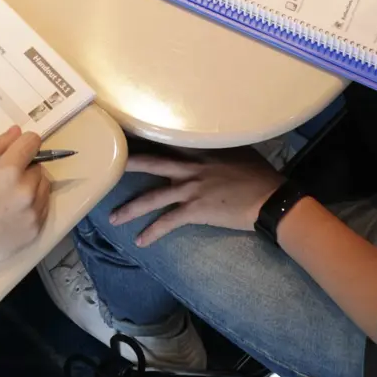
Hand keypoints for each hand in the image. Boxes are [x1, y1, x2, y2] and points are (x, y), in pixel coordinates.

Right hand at [0, 127, 52, 276]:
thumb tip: (17, 131)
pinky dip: (33, 204)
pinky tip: (13, 211)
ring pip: (44, 186)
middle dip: (25, 167)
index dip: (23, 143)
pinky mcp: (36, 229)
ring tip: (9, 196)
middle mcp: (26, 190)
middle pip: (39, 166)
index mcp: (8, 171)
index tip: (15, 151)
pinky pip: (43, 207)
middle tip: (5, 179)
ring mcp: (34, 212)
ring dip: (32, 185)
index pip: (32, 142)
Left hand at [110, 149, 283, 246]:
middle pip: (150, 163)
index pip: (166, 140)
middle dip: (127, 165)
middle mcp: (190, 167)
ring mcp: (191, 189)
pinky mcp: (196, 210)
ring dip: (131, 209)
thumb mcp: (238, 150)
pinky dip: (153, 232)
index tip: (125, 135)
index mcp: (200, 150)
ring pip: (152, 197)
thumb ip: (218, 147)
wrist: (270, 198)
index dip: (144, 138)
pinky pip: (168, 222)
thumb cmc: (259, 175)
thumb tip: (211, 143)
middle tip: (106, 166)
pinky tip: (141, 241)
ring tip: (113, 218)